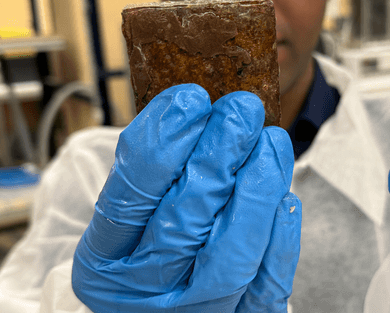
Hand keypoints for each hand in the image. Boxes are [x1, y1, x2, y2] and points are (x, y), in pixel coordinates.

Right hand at [71, 84, 300, 312]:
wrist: (162, 308)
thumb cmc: (148, 248)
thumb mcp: (128, 218)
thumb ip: (153, 174)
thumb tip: (194, 107)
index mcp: (103, 263)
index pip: (129, 197)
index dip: (161, 142)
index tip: (189, 98)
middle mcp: (144, 294)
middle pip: (183, 222)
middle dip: (217, 156)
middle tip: (240, 109)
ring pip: (231, 255)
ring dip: (256, 190)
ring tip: (270, 141)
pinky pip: (266, 287)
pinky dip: (279, 239)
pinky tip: (285, 196)